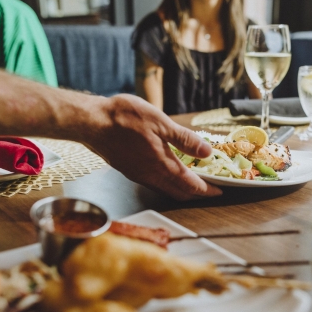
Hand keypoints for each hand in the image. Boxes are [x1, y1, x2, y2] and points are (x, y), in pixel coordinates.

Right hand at [87, 94, 221, 200]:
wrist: (92, 122)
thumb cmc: (125, 118)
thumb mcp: (161, 123)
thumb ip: (185, 140)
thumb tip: (207, 153)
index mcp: (162, 165)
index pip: (191, 185)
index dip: (207, 190)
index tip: (220, 192)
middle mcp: (151, 175)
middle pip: (179, 192)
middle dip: (197, 193)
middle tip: (210, 189)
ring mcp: (138, 175)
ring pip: (165, 189)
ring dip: (181, 189)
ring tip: (192, 181)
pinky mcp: (128, 171)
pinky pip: (153, 183)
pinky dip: (166, 182)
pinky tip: (167, 172)